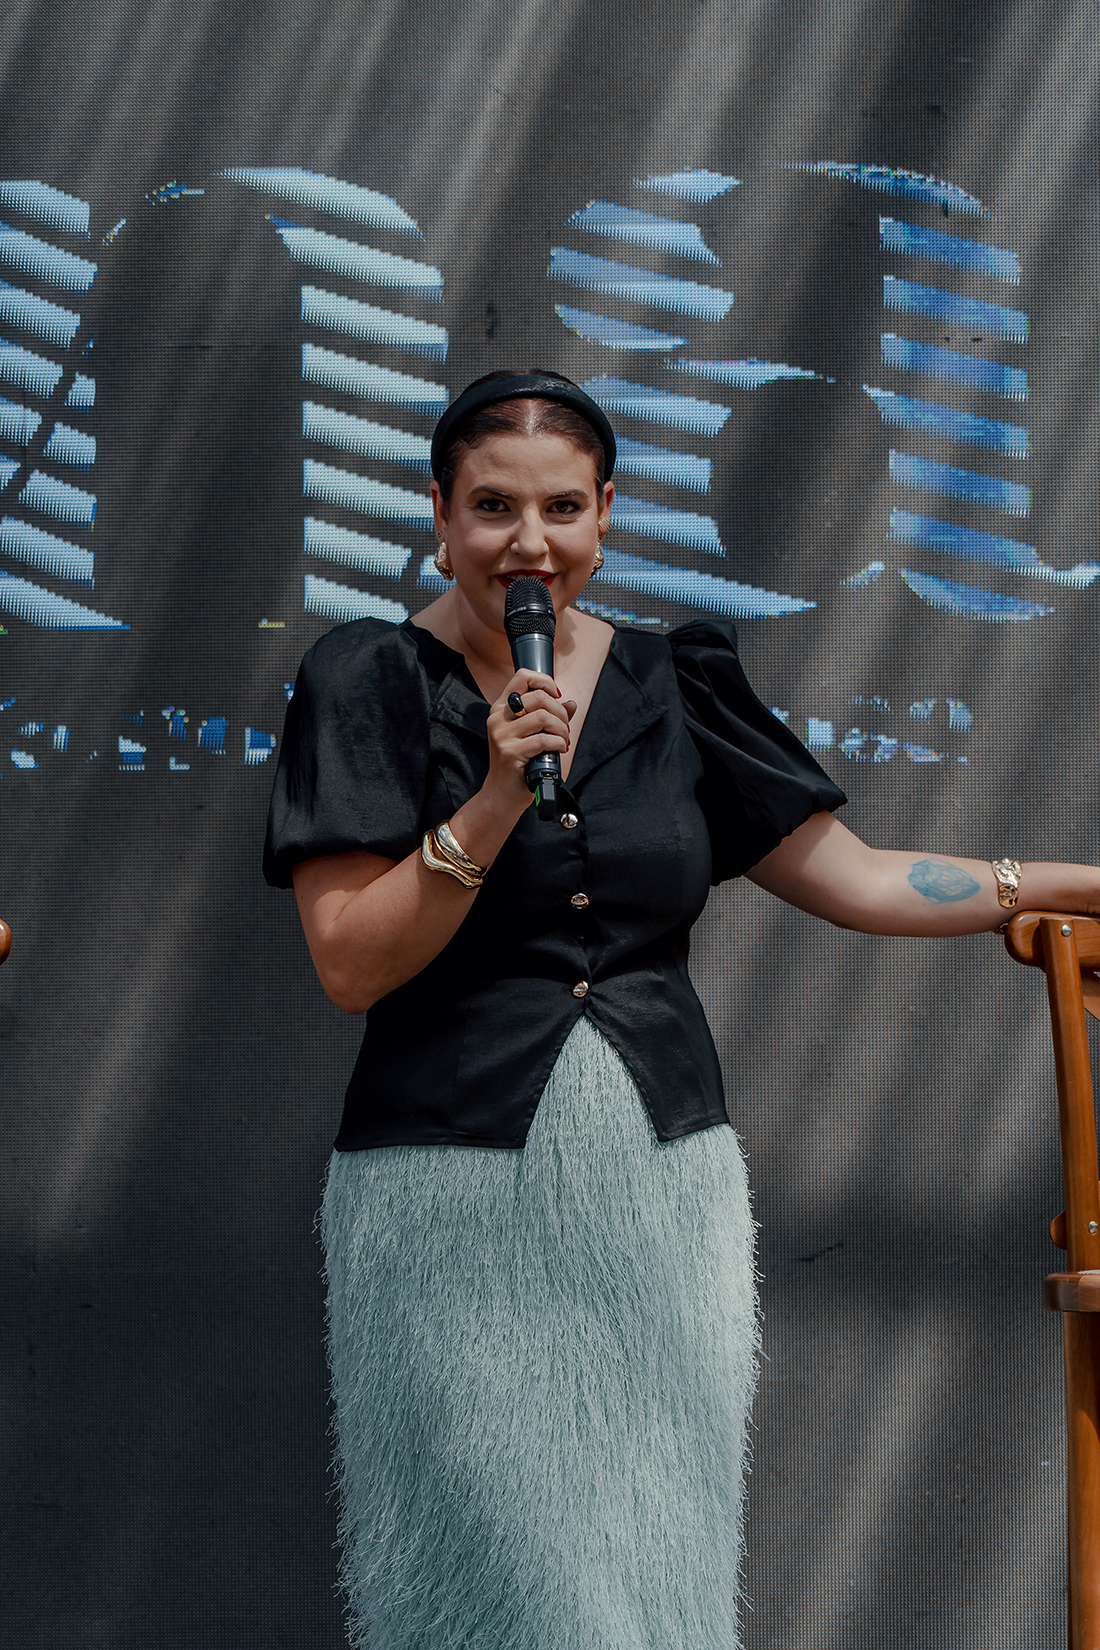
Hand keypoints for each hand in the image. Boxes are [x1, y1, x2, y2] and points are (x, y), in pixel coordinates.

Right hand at [483, 668, 576, 813]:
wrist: (501, 794)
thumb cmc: (517, 764)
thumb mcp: (530, 735)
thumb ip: (549, 717)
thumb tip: (571, 703)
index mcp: (501, 708)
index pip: (522, 676)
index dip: (545, 681)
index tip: (557, 696)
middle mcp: (497, 718)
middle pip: (539, 698)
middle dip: (560, 713)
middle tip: (564, 729)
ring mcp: (501, 735)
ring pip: (543, 717)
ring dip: (562, 729)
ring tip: (563, 740)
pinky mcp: (509, 752)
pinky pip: (543, 740)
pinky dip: (558, 743)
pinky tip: (559, 749)